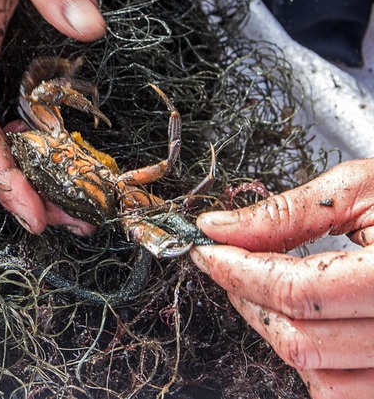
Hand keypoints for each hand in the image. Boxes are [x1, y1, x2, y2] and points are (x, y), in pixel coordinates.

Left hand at [190, 158, 373, 398]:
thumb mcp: (364, 188)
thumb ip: (286, 212)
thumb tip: (219, 227)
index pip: (295, 289)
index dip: (237, 269)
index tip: (208, 251)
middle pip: (299, 337)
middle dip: (246, 299)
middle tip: (228, 264)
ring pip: (317, 375)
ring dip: (274, 331)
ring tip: (263, 291)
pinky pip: (345, 394)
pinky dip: (312, 362)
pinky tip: (305, 322)